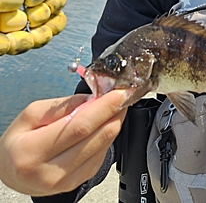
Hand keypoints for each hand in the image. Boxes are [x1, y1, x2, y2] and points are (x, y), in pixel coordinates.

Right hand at [0, 91, 127, 196]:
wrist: (9, 170)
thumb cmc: (17, 142)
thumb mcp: (30, 115)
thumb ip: (62, 106)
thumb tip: (91, 98)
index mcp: (32, 152)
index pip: (80, 126)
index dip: (104, 107)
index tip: (119, 92)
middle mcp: (49, 171)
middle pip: (96, 137)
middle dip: (115, 112)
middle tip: (123, 95)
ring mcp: (64, 181)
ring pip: (103, 147)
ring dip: (114, 123)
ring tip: (115, 106)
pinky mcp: (76, 183)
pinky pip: (101, 156)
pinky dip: (106, 137)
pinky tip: (104, 125)